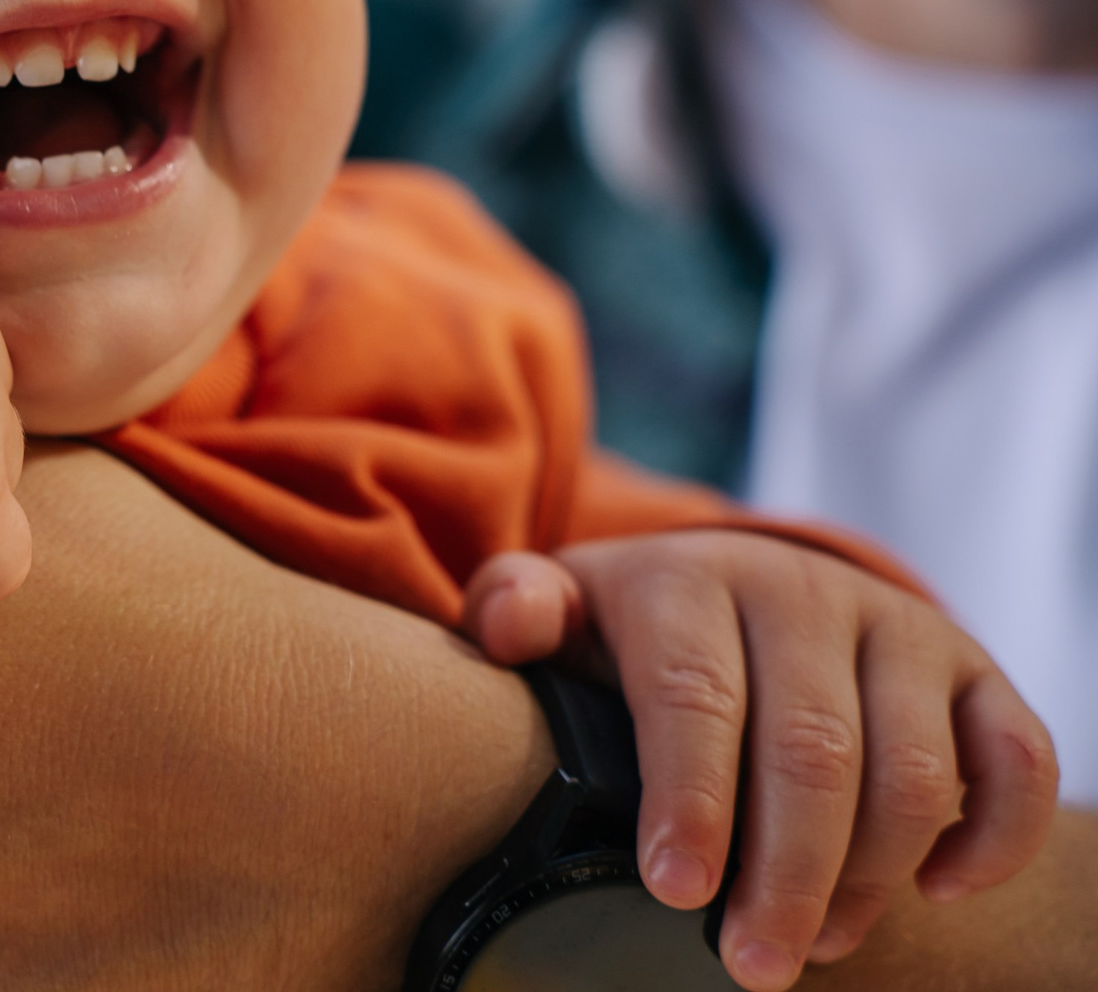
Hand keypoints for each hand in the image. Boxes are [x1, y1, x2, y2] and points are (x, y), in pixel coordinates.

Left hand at [463, 535, 1059, 991]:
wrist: (739, 582)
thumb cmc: (637, 629)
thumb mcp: (567, 608)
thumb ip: (517, 607)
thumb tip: (515, 624)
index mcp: (693, 579)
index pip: (694, 694)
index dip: (689, 799)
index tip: (673, 892)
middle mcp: (803, 590)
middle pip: (810, 750)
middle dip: (782, 874)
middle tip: (750, 963)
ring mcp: (898, 626)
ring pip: (913, 770)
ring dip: (870, 877)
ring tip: (810, 942)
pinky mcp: (973, 668)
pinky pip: (1018, 756)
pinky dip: (997, 835)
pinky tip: (939, 892)